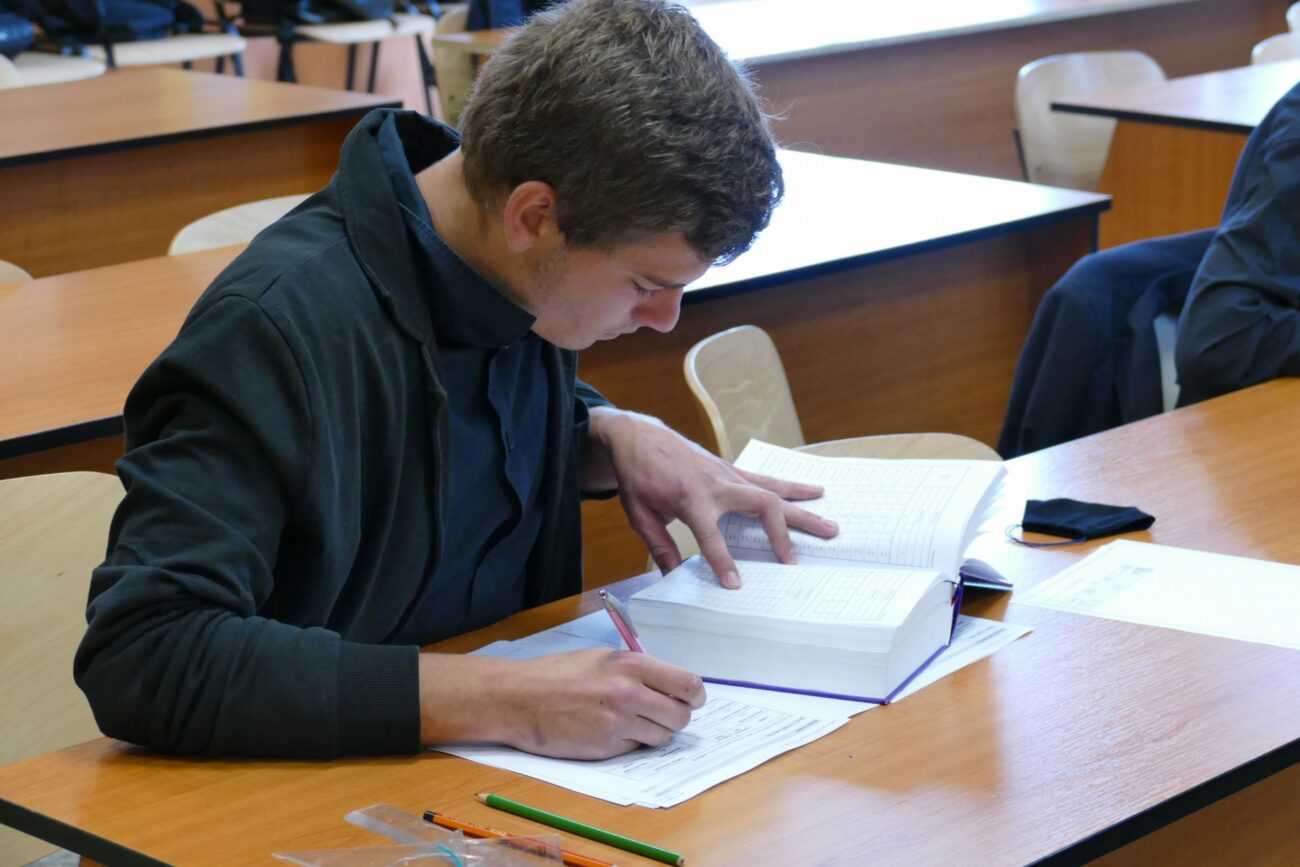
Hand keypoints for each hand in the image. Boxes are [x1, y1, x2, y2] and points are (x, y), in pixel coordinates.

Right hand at [418, 649, 705, 758]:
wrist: (518, 699)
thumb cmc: (556, 674)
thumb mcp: (601, 658)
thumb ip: (636, 670)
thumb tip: (666, 684)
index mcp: (632, 665)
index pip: (688, 685)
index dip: (694, 696)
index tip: (691, 699)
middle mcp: (630, 694)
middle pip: (681, 716)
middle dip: (675, 717)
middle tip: (661, 714)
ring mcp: (619, 723)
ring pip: (662, 737)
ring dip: (654, 732)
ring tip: (632, 722)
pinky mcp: (606, 748)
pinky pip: (636, 749)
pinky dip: (631, 743)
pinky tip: (610, 731)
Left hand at [585, 408, 837, 586]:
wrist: (637, 436)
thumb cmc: (637, 475)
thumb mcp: (640, 514)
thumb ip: (660, 546)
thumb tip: (673, 578)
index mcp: (690, 499)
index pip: (711, 537)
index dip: (723, 562)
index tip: (736, 585)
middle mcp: (716, 485)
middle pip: (760, 507)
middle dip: (783, 533)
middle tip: (798, 560)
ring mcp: (728, 474)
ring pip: (773, 491)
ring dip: (802, 508)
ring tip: (830, 525)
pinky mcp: (731, 468)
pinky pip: (766, 479)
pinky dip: (791, 486)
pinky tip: (814, 491)